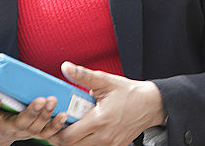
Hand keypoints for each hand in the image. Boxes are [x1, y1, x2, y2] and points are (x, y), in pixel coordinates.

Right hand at [0, 87, 67, 145]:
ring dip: (45, 115)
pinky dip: (54, 124)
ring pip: (35, 126)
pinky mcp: (32, 132)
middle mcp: (6, 128)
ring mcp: (21, 131)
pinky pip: (45, 131)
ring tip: (52, 101)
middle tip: (40, 100)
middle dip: (30, 112)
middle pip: (19, 122)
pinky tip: (62, 113)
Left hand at [49, 62, 166, 145]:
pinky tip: (84, 129)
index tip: (53, 119)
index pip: (68, 136)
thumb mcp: (105, 81)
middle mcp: (104, 136)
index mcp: (100, 120)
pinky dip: (85, 142)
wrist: (151, 105)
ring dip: (73, 140)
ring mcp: (110, 144)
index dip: (56, 130)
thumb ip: (83, 75)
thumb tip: (65, 67)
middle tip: (57, 123)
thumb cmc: (128, 92)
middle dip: (61, 136)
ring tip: (70, 125)